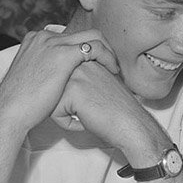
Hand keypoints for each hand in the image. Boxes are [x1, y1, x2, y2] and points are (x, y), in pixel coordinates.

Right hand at [0, 24, 117, 134]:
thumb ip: (46, 70)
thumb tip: (56, 78)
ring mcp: (53, 43)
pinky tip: (112, 71)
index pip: (70, 37)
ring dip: (107, 51)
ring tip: (114, 68)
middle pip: (83, 33)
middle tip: (110, 64)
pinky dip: (108, 57)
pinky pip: (95, 47)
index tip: (98, 64)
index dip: (87, 50)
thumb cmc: (22, 102)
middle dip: (101, 47)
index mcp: (38, 40)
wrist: (12, 109)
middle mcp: (45, 37)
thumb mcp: (34, 78)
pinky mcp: (62, 54)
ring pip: (93, 36)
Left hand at [55, 62, 169, 162]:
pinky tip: (84, 121)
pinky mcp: (72, 90)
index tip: (88, 102)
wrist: (132, 125)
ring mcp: (76, 74)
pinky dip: (66, 123)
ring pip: (50, 98)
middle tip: (86, 109)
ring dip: (64, 112)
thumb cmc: (117, 109)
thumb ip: (81, 75)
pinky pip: (54, 112)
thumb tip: (58, 82)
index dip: (68, 96)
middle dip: (63, 103)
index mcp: (86, 58)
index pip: (58, 77)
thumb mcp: (99, 83)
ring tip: (84, 114)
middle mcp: (79, 62)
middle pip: (52, 86)